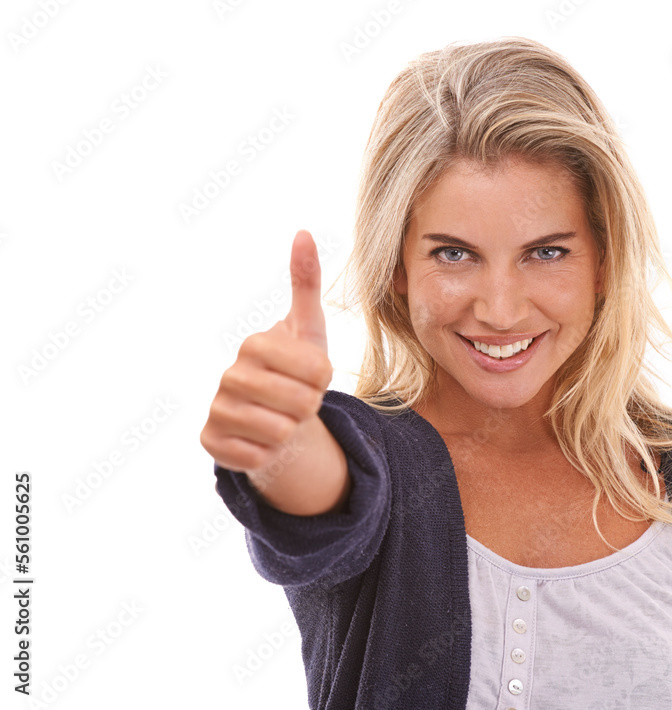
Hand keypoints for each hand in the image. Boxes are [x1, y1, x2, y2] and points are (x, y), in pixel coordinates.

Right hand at [200, 230, 333, 474]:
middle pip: (302, 404)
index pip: (318, 370)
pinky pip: (258, 457)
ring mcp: (217, 409)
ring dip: (291, 431)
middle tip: (298, 401)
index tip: (312, 376)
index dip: (325, 380)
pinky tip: (261, 441)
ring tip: (281, 418)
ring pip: (281, 433)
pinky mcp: (210, 442)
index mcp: (255, 344)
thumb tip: (303, 232)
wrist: (274, 416)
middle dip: (310, 407)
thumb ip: (306, 282)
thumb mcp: (309, 328)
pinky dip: (269, 454)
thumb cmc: (295, 371)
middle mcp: (229, 375)